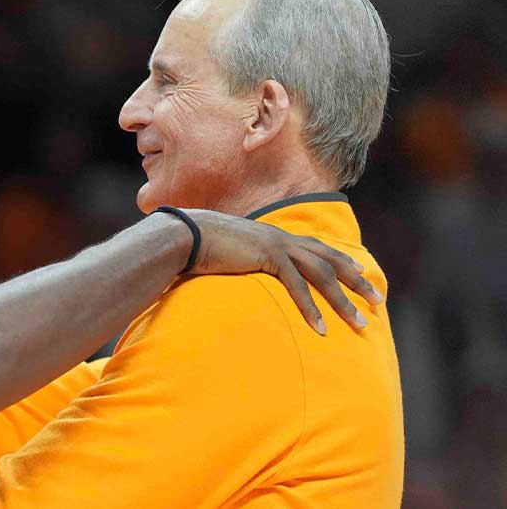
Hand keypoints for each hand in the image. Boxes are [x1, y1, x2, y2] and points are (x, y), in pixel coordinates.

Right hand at [183, 209, 383, 334]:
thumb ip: (246, 257)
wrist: (186, 235)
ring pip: (322, 274)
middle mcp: (282, 238)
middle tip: (378, 300)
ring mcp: (277, 246)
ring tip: (359, 324)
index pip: (317, 247)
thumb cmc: (201, 246)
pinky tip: (321, 329)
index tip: (360, 271)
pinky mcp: (268, 258)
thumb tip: (245, 266)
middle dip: (357, 281)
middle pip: (330, 260)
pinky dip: (311, 309)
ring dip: (342, 301)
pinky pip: (297, 287)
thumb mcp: (232, 250)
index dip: (341, 259)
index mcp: (275, 235)